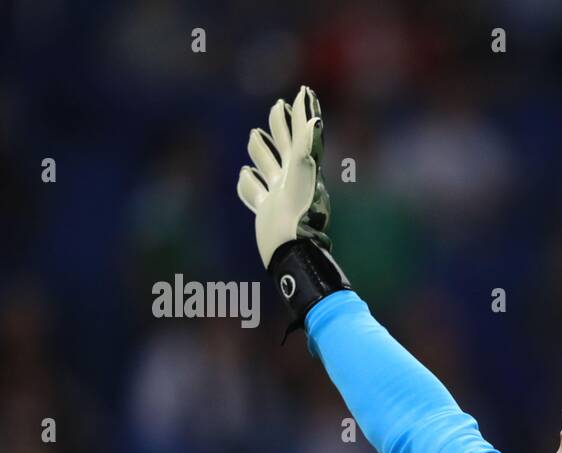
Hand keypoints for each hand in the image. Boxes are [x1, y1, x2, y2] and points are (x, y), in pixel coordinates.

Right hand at [237, 85, 331, 268]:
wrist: (291, 250)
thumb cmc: (299, 213)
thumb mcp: (303, 175)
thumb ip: (307, 147)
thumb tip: (314, 122)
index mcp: (302, 166)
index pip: (304, 132)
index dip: (303, 112)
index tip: (305, 91)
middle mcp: (292, 178)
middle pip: (286, 144)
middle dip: (281, 125)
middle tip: (280, 107)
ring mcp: (278, 195)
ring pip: (266, 165)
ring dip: (261, 150)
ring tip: (255, 136)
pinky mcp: (267, 211)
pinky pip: (253, 192)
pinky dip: (248, 182)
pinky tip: (245, 176)